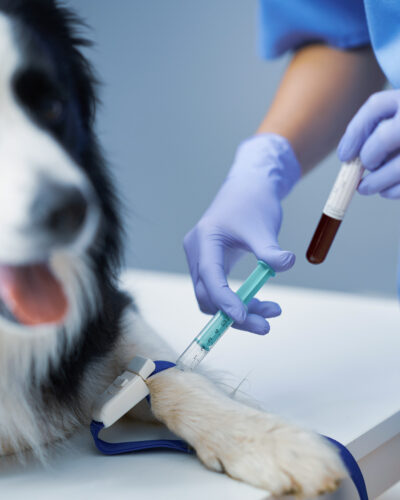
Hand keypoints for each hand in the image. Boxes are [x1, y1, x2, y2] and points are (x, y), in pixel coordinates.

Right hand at [183, 134, 300, 333]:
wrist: (247, 189)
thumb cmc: (253, 203)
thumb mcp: (263, 226)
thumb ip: (270, 249)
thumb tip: (286, 264)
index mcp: (205, 239)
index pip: (210, 276)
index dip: (225, 300)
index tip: (245, 318)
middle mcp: (197, 252)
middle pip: (207, 294)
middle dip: (234, 314)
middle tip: (266, 325)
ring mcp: (201, 259)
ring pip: (212, 297)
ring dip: (239, 310)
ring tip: (273, 312)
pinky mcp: (210, 264)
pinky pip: (218, 290)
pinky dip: (238, 300)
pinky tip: (261, 303)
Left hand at [338, 89, 399, 197]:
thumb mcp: (397, 116)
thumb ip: (375, 127)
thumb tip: (348, 156)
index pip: (377, 106)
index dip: (354, 133)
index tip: (345, 155)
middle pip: (385, 136)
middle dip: (368, 156)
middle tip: (364, 166)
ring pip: (399, 167)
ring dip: (377, 181)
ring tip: (367, 187)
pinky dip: (394, 191)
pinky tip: (388, 191)